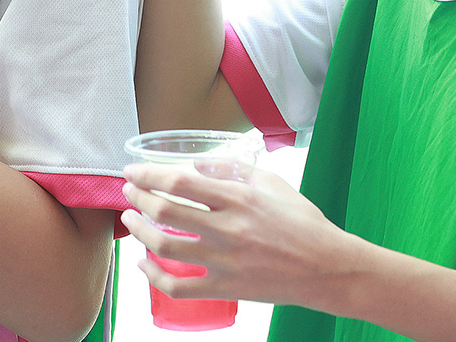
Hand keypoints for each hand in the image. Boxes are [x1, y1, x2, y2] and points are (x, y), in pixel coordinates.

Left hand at [122, 162, 351, 309]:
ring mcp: (224, 261)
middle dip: (137, 198)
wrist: (327, 267)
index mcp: (239, 199)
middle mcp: (227, 229)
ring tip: (130, 220)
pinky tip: (144, 263)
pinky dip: (153, 276)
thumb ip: (235, 172)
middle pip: (165, 211)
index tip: (134, 171)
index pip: (181, 182)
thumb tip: (200, 166)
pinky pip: (178, 286)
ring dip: (138, 230)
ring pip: (164, 246)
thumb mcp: (274, 184)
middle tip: (128, 191)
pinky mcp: (225, 288)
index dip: (150, 175)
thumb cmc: (304, 222)